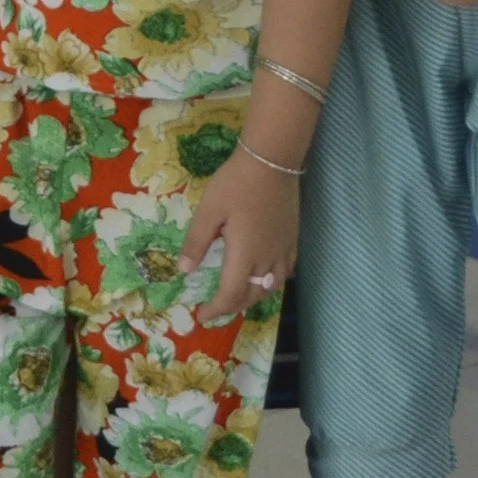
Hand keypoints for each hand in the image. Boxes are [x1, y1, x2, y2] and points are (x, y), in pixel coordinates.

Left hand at [183, 145, 300, 322]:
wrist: (272, 162)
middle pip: (252, 295)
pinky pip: (285, 272)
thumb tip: (184, 271)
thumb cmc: (235, 184)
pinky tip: (263, 278)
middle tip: (215, 308)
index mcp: (245, 255)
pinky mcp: (293, 240)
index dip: (216, 309)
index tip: (202, 315)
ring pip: (271, 286)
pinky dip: (271, 283)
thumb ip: (197, 243)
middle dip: (233, 306)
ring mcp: (284, 250)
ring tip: (236, 298)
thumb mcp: (208, 211)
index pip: (231, 294)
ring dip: (252, 297)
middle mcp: (268, 259)